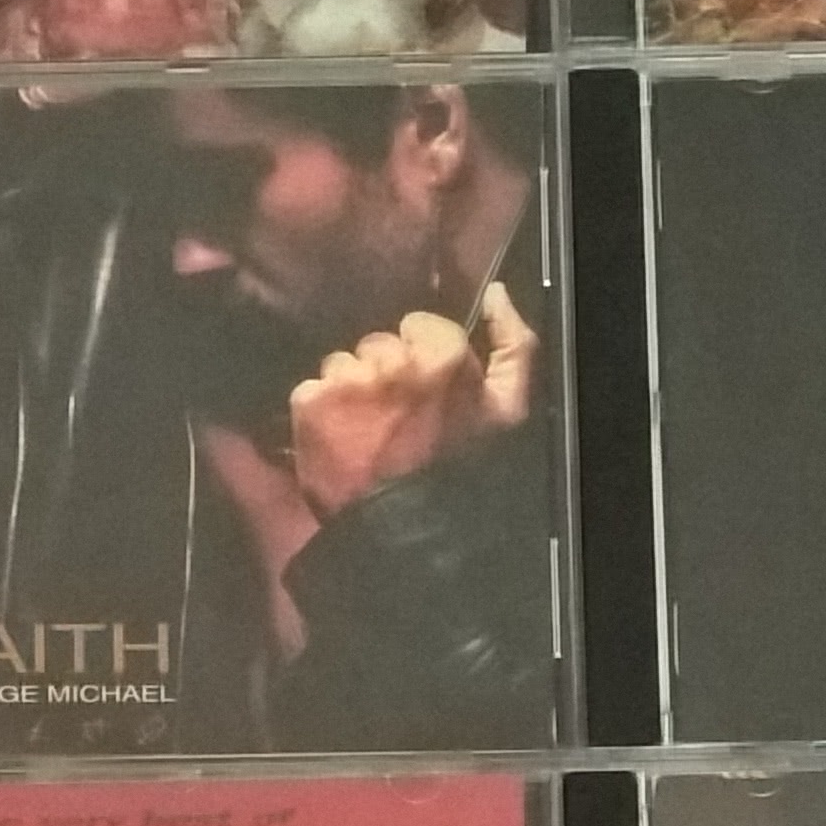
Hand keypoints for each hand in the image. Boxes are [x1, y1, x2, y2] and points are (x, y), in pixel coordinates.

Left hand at [285, 281, 536, 518]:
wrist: (405, 532)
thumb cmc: (466, 474)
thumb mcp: (511, 412)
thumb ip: (515, 344)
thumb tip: (497, 293)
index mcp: (444, 355)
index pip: (417, 326)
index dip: (420, 359)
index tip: (423, 395)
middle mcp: (393, 359)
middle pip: (377, 345)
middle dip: (384, 373)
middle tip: (395, 421)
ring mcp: (348, 379)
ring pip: (341, 364)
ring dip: (349, 391)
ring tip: (366, 433)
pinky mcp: (310, 403)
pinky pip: (310, 389)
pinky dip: (319, 412)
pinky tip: (339, 441)